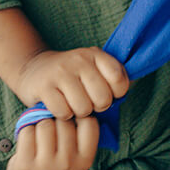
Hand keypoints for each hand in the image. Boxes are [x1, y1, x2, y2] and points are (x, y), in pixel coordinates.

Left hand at [6, 117, 98, 169]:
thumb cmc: (58, 168)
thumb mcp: (77, 157)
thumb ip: (78, 134)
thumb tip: (72, 98)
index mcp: (85, 158)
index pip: (89, 121)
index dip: (79, 114)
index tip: (72, 119)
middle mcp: (68, 162)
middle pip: (64, 119)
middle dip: (56, 118)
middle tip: (52, 127)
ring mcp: (46, 164)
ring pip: (45, 123)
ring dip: (40, 123)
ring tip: (40, 134)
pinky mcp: (25, 164)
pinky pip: (27, 130)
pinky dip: (25, 130)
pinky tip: (28, 140)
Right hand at [13, 47, 128, 119]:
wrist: (34, 70)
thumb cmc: (72, 75)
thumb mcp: (94, 68)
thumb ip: (114, 76)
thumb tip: (134, 85)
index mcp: (95, 54)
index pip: (119, 80)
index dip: (116, 94)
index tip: (106, 93)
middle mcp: (79, 59)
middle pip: (103, 99)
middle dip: (96, 107)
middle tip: (87, 101)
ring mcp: (60, 72)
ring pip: (83, 108)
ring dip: (78, 112)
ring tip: (72, 103)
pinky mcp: (44, 86)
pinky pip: (64, 112)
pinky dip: (63, 115)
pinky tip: (59, 105)